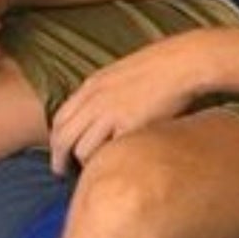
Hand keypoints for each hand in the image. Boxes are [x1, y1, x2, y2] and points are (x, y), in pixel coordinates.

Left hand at [48, 34, 222, 173]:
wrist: (182, 63)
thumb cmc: (160, 66)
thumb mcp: (121, 73)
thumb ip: (104, 91)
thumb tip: (98, 111)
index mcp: (92, 86)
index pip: (60, 118)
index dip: (56, 138)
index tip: (58, 151)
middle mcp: (95, 101)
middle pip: (63, 137)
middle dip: (59, 158)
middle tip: (61, 172)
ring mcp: (111, 114)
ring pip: (82, 149)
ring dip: (84, 163)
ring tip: (90, 174)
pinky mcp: (130, 127)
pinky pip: (108, 151)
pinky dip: (106, 161)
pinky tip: (113, 166)